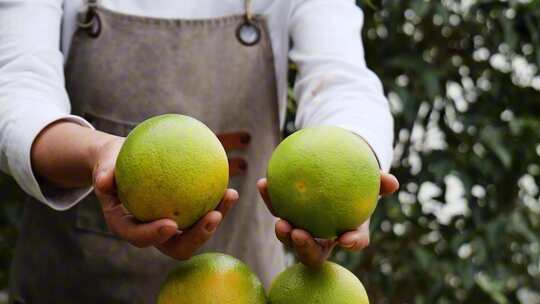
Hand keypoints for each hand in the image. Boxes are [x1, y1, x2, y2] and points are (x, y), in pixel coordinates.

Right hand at [93, 137, 238, 259]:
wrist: (123, 162)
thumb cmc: (112, 162)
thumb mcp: (104, 163)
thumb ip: (104, 172)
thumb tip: (103, 180)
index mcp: (127, 226)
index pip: (140, 237)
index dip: (155, 235)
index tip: (170, 224)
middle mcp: (152, 232)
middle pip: (176, 246)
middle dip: (197, 237)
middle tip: (213, 217)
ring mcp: (171, 226)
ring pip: (196, 231)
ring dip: (215, 218)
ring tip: (230, 196)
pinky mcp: (185, 215)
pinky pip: (203, 212)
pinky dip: (217, 203)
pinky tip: (230, 188)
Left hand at [257, 172, 398, 267]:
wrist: (337, 173)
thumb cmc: (357, 180)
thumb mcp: (372, 179)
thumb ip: (380, 182)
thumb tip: (393, 182)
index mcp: (346, 232)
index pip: (352, 242)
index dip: (351, 244)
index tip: (347, 238)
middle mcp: (323, 236)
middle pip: (313, 252)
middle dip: (304, 249)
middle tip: (298, 234)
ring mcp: (302, 228)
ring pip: (290, 236)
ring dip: (283, 232)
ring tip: (279, 221)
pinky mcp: (286, 213)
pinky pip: (277, 207)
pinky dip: (270, 198)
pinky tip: (263, 183)